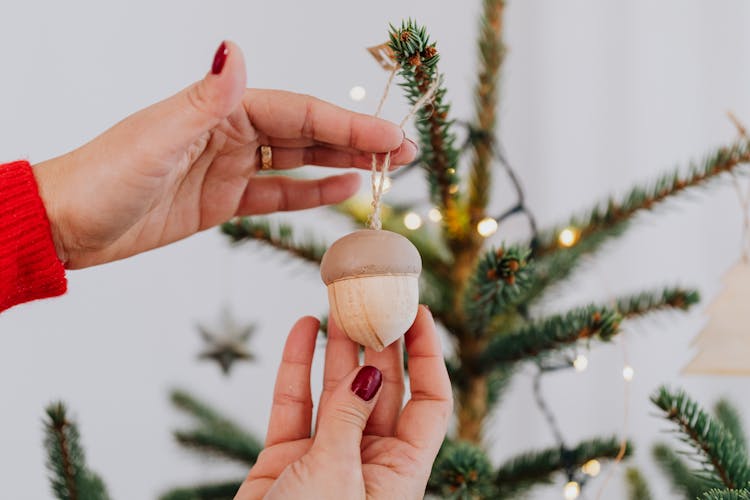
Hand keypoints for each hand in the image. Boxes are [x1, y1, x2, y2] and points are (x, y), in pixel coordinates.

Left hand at [33, 41, 415, 268]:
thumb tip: (237, 52)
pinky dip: (311, 192)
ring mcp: (230, 167)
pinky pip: (279, 193)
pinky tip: (343, 189)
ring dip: (342, 163)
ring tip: (384, 168)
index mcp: (220, 110)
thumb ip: (204, 100)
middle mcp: (231, 133)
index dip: (347, 124)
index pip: (298, 114)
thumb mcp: (155, 138)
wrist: (71, 223)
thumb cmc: (104, 177)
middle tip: (403, 151)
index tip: (389, 136)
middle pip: (307, 134)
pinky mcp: (224, 201)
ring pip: (299, 162)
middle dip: (357, 140)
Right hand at [236, 306, 451, 499]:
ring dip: (337, 346)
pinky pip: (294, 402)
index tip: (421, 313)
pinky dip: (295, 365)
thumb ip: (350, 419)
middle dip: (378, 342)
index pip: (429, 402)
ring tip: (338, 303)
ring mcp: (325, 456)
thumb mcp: (338, 475)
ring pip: (336, 389)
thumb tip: (368, 374)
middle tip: (374, 297)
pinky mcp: (285, 457)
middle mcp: (368, 460)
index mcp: (400, 471)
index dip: (429, 356)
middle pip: (382, 387)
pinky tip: (302, 329)